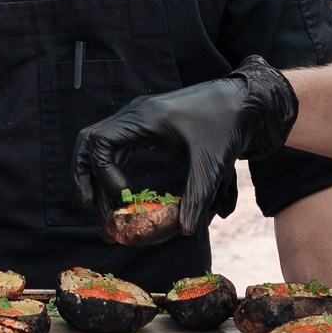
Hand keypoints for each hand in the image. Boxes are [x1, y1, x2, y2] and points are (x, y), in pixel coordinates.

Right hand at [71, 56, 296, 237]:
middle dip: (84, 178)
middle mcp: (135, 115)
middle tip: (91, 211)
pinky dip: (110, 169)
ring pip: (98, 145)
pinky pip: (115, 147)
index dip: (102, 173)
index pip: (99, 142)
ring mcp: (139, 119)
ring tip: (102, 212)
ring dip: (94, 176)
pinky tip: (120, 195)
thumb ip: (198, 195)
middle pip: (88, 142)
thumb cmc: (229, 124)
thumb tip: (185, 232)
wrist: (246, 100)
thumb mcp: (213, 161)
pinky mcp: (148, 126)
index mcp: (144, 117)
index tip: (123, 196)